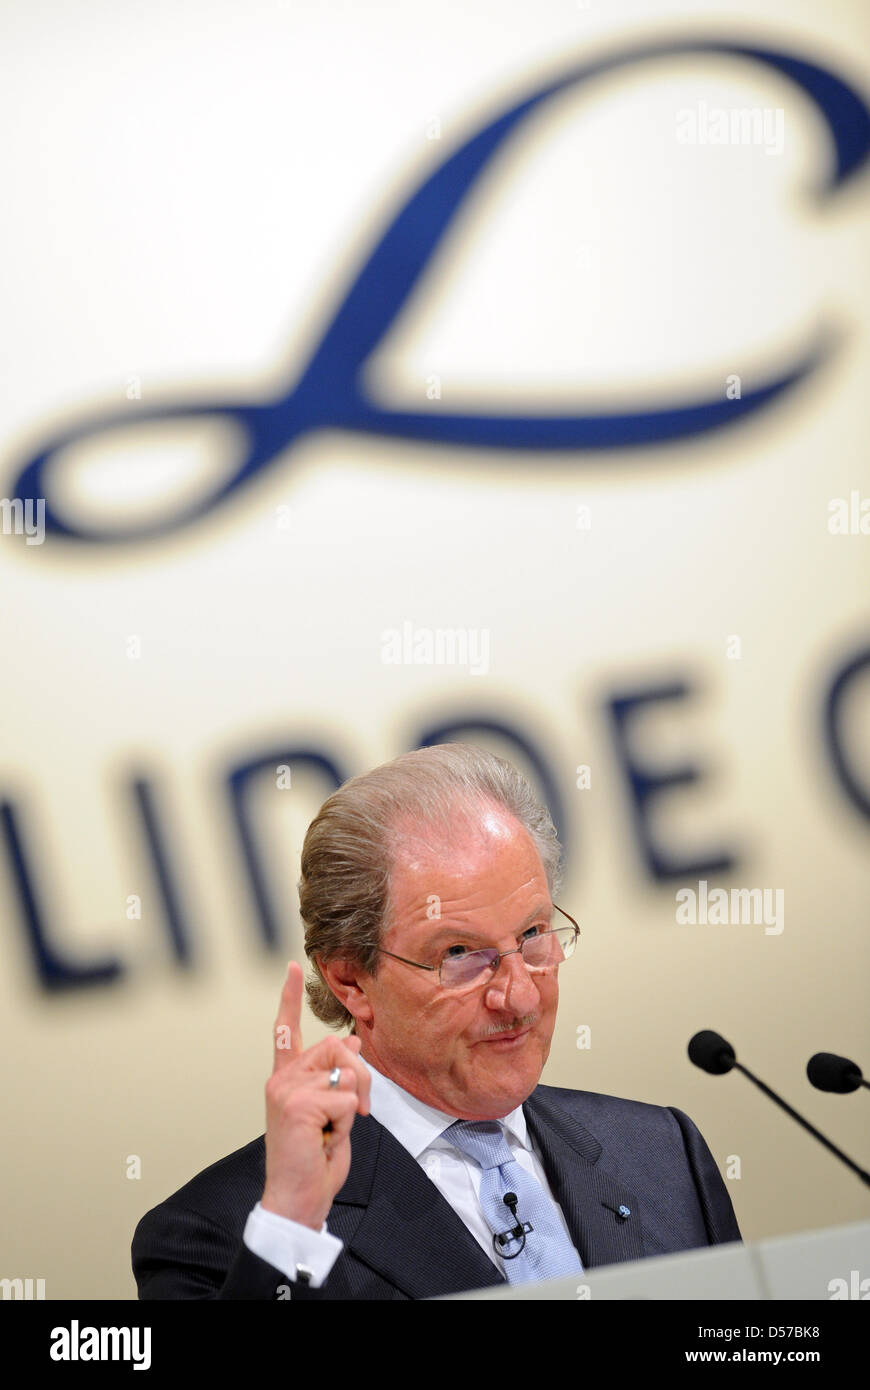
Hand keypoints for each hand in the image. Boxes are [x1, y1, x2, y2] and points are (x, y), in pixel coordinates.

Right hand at [261, 961, 370, 1229]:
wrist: (298, 1199)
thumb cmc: (315, 1159)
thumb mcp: (333, 1112)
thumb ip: (337, 1078)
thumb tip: (353, 1040)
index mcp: (287, 1079)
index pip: (286, 1030)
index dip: (290, 997)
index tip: (294, 967)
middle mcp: (282, 1079)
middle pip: (337, 1046)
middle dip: (361, 1078)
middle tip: (357, 1113)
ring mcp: (286, 1090)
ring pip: (346, 1071)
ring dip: (355, 1104)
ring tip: (333, 1131)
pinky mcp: (296, 1105)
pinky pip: (346, 1098)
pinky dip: (347, 1123)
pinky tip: (326, 1141)